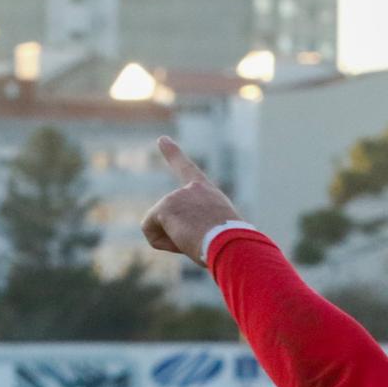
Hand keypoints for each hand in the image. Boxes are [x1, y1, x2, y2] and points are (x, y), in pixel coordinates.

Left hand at [142, 136, 243, 266]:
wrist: (234, 245)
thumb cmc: (235, 247)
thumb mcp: (222, 235)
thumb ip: (204, 230)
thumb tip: (198, 247)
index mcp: (208, 193)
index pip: (187, 170)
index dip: (173, 153)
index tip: (162, 139)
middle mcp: (191, 189)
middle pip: (170, 219)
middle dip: (181, 236)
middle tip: (206, 240)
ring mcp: (176, 197)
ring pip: (163, 229)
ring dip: (177, 242)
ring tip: (200, 242)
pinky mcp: (165, 208)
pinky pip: (151, 235)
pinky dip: (165, 245)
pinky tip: (184, 242)